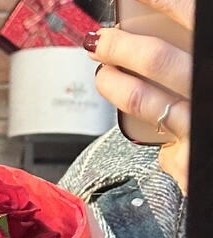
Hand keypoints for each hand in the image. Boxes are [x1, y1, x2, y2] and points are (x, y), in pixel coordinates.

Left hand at [84, 0, 193, 193]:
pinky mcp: (188, 157)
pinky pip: (156, 142)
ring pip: (143, 99)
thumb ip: (195, 54)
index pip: (193, 16)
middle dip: (120, 47)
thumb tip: (169, 35)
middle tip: (100, 40)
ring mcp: (200, 124)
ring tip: (103, 74)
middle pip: (157, 58)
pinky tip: (151, 126)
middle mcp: (211, 87)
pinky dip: (153, 133)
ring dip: (114, 84)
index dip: (159, 2)